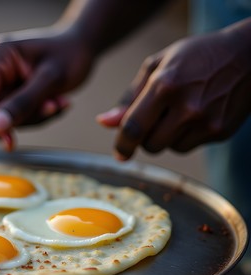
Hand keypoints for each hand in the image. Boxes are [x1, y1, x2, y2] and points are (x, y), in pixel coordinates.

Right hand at [0, 27, 93, 149]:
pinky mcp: (15, 89)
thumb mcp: (51, 80)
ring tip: (60, 102)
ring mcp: (6, 79)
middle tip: (52, 108)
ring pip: (8, 115)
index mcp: (0, 56)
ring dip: (35, 116)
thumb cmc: (72, 54)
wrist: (84, 45)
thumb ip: (22, 103)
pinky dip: (39, 114)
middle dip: (23, 117)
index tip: (9, 142)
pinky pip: (20, 113)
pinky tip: (58, 102)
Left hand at [97, 20, 250, 159]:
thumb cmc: (195, 57)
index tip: (119, 153)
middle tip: (154, 118)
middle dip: (145, 137)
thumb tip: (105, 123)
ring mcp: (206, 121)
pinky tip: (194, 115)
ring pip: (168, 148)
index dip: (122, 144)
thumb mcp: (158, 65)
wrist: (248, 55)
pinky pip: (187, 147)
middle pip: (150, 145)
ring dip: (165, 137)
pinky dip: (183, 137)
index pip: (133, 127)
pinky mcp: (220, 132)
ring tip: (178, 111)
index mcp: (165, 85)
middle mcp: (187, 106)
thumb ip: (129, 97)